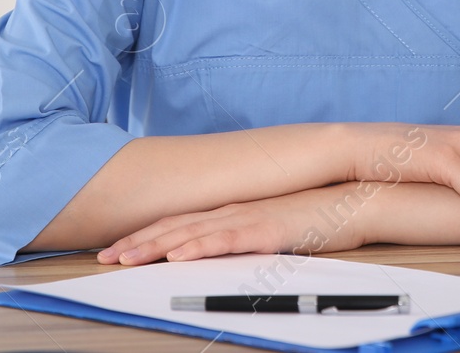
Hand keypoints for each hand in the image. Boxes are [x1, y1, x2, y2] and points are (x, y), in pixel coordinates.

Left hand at [96, 184, 369, 265]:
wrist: (355, 202)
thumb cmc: (317, 217)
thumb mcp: (272, 228)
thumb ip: (245, 236)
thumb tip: (220, 250)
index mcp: (233, 211)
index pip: (179, 223)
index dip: (145, 236)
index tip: (117, 249)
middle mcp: (234, 210)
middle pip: (175, 226)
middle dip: (137, 242)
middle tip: (104, 257)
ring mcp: (249, 217)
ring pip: (192, 233)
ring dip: (156, 246)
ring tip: (125, 258)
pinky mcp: (267, 229)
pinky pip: (227, 238)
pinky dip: (199, 246)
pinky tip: (178, 255)